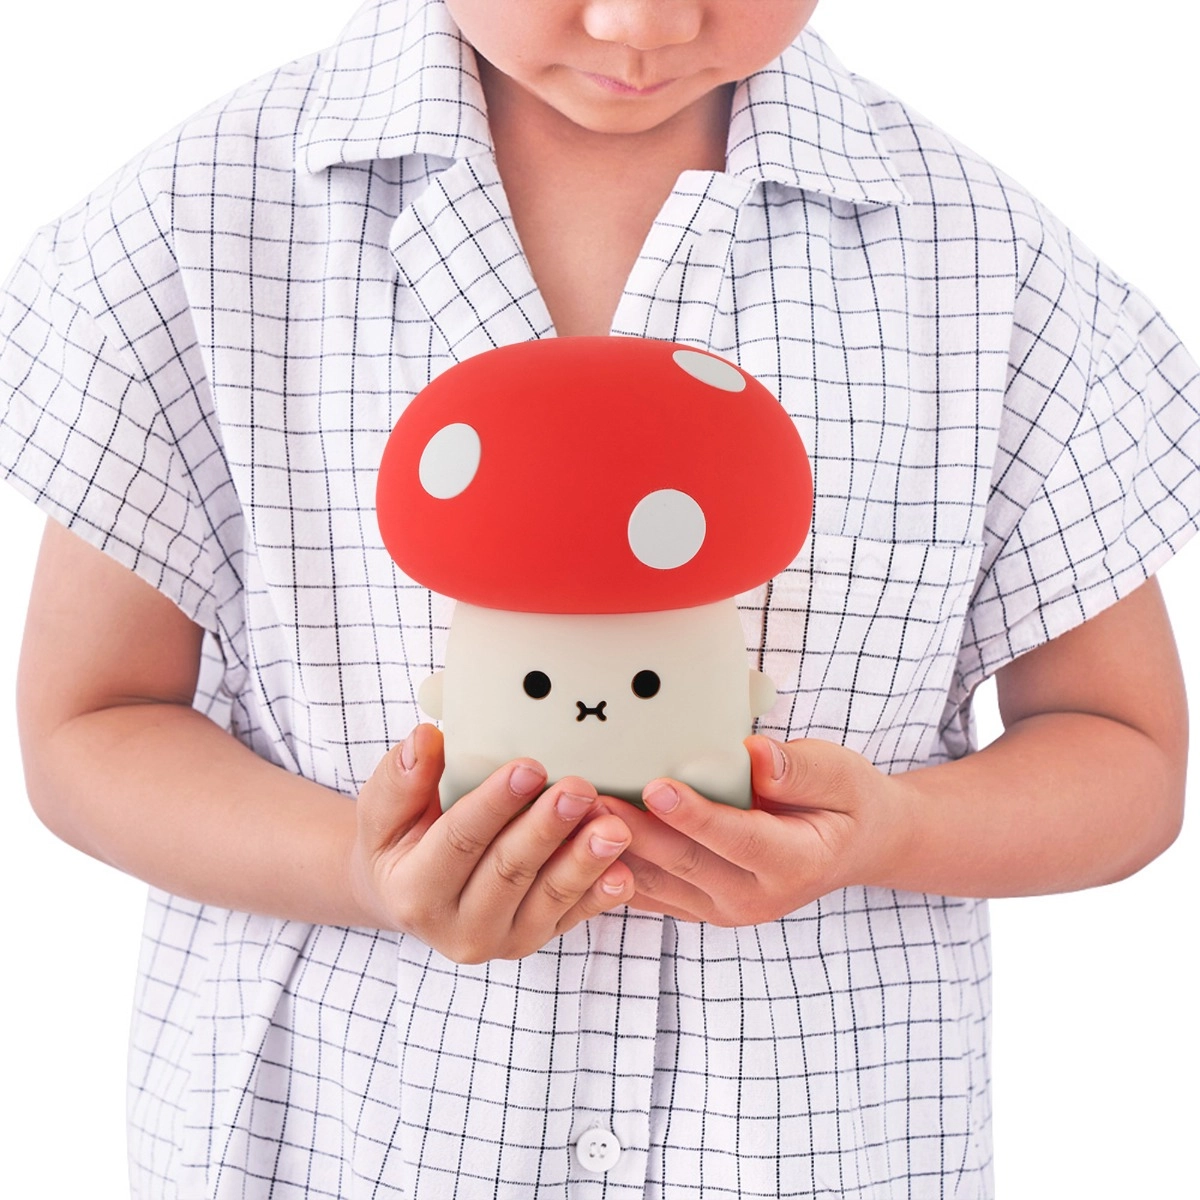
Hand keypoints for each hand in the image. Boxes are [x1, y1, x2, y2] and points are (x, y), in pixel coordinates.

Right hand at [349, 724, 634, 960]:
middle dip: (548, 828)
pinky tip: (624, 871)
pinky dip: (601, 895)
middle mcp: (457, 929)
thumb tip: (426, 738)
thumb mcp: (383, 810)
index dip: (495, 804)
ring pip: (548, 898)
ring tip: (614, 827)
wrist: (409, 896)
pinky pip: (573, 917)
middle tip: (580, 788)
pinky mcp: (535, 939)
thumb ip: (402, 778)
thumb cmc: (398, 841)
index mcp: (414, 893)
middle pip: (509, 872)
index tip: (529, 766)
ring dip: (584, 861)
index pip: (459, 842)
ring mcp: (502, 940)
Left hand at [598, 735, 909, 925]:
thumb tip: (756, 755)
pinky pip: (646, 893)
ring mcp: (722, 908)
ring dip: (609, 851)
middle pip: (683, 863)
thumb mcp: (841, 775)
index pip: (736, 837)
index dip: (695, 814)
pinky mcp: (697, 906)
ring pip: (654, 883)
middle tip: (589, 797)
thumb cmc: (844, 801)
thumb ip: (799, 771)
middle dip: (633, 830)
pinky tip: (573, 842)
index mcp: (793, 862)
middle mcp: (754, 896)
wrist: (852, 846)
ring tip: (569, 817)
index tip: (656, 787)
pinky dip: (608, 869)